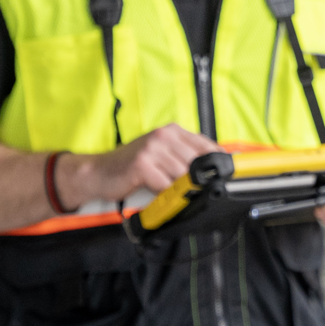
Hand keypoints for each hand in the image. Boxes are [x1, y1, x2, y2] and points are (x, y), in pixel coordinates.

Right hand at [55, 123, 220, 209]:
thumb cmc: (132, 167)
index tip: (227, 177)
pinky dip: (163, 194)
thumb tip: (214, 170)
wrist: (97, 173)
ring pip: (182, 175)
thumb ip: (183, 156)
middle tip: (195, 193)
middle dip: (197, 180)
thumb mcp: (161, 154)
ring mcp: (153, 148)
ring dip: (178, 189)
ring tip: (169, 193)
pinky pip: (165, 185)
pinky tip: (156, 194)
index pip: (206, 144)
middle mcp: (165, 135)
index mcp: (173, 131)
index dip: (218, 163)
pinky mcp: (143, 164)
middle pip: (197, 162)